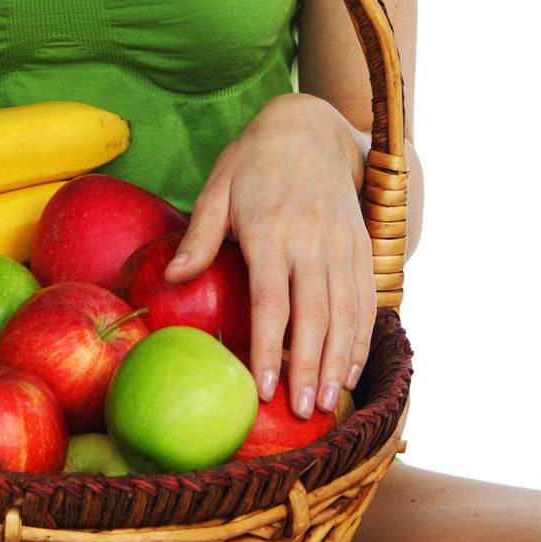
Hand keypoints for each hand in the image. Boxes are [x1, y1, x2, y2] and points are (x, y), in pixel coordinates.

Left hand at [163, 92, 374, 417]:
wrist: (310, 128)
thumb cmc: (253, 161)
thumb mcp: (218, 186)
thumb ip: (200, 235)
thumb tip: (174, 278)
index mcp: (271, 228)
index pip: (271, 300)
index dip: (268, 347)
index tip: (263, 388)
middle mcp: (311, 239)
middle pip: (314, 315)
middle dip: (309, 368)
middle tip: (302, 413)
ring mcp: (341, 243)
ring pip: (346, 312)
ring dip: (339, 361)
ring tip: (330, 402)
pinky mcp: (361, 245)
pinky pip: (366, 297)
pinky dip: (362, 336)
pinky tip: (352, 368)